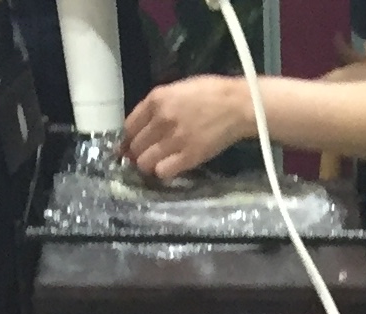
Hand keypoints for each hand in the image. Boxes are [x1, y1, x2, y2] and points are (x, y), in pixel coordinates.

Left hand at [121, 74, 257, 177]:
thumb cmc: (210, 93)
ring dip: (148, 165)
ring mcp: (174, 140)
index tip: (130, 146)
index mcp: (157, 99)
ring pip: (145, 162)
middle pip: (135, 146)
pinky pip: (163, 172)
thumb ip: (158, 105)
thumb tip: (144, 125)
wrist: (237, 105)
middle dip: (137, 154)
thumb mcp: (177, 89)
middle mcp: (162, 119)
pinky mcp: (188, 157)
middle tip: (145, 156)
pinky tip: (170, 167)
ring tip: (157, 163)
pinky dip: (162, 172)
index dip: (128, 139)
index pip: (129, 126)